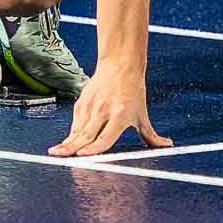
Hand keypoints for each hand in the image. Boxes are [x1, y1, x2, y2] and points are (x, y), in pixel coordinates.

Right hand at [48, 63, 172, 156]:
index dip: (94, 147)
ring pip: (77, 129)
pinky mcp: (82, 102)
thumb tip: (167, 145)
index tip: (83, 154)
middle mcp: (104, 111)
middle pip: (86, 134)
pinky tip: (65, 143)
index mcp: (120, 115)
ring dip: (67, 142)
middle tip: (61, 157)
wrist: (120, 65)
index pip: (105, 136)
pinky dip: (71, 134)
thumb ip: (151, 135)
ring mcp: (91, 106)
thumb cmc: (133, 90)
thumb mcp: (142, 114)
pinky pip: (75, 122)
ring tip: (56, 153)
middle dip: (72, 148)